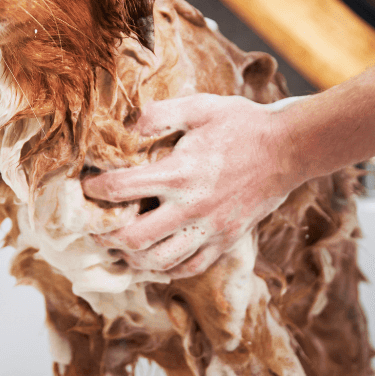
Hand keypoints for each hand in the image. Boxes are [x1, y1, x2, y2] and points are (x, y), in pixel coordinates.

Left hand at [82, 94, 306, 277]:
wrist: (288, 148)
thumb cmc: (241, 123)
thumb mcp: (200, 107)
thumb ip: (160, 114)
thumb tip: (126, 124)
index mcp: (181, 172)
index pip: (123, 188)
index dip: (96, 189)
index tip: (85, 186)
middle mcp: (192, 207)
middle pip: (135, 239)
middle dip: (106, 236)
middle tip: (93, 227)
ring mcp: (211, 229)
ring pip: (160, 261)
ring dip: (132, 258)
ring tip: (118, 247)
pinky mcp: (226, 241)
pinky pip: (189, 267)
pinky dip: (165, 268)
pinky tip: (153, 259)